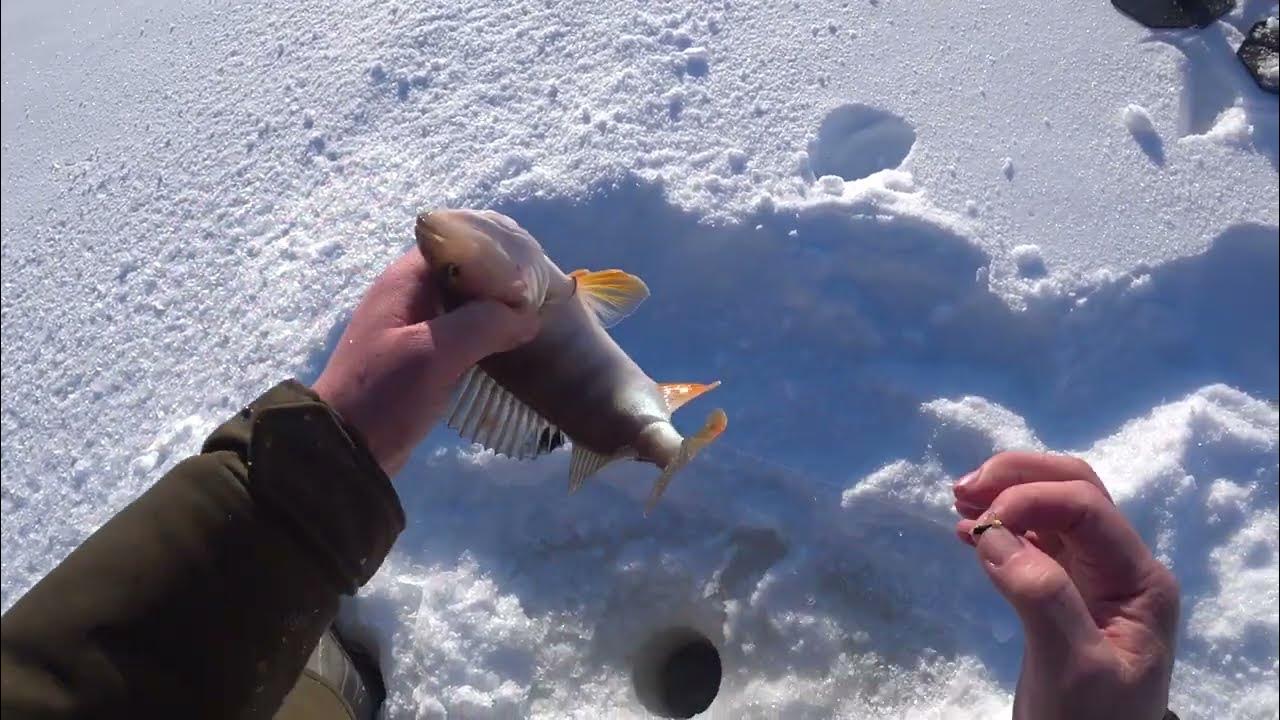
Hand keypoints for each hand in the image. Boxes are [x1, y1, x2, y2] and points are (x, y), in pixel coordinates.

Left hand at [312, 249, 537, 474]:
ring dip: (495, 312)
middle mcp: (409, 296)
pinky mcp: (422, 357)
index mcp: (404, 281)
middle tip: (541, 297)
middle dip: (501, 283)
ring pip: (465, 306)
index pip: (456, 244)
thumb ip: (485, 324)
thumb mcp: (435, 353)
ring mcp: (415, 327)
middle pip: (464, 273)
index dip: (494, 252)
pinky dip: (485, 336)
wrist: (346, 449)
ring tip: (533, 320)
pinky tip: (511, 348)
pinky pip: (461, 334)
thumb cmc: (385, 392)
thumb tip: (529, 316)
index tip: (530, 271)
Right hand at [952, 452, 1179, 719]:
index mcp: (1140, 580)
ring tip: (958, 500)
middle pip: (1076, 492)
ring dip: (1007, 494)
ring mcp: (1094, 579)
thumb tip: (993, 534)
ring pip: (1052, 509)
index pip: (1087, 508)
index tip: (979, 522)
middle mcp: (1122, 568)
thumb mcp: (1073, 667)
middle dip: (1019, 478)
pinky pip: (1035, 541)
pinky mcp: (1064, 593)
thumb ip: (1042, 597)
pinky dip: (1001, 526)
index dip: (1030, 499)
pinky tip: (967, 531)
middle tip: (963, 488)